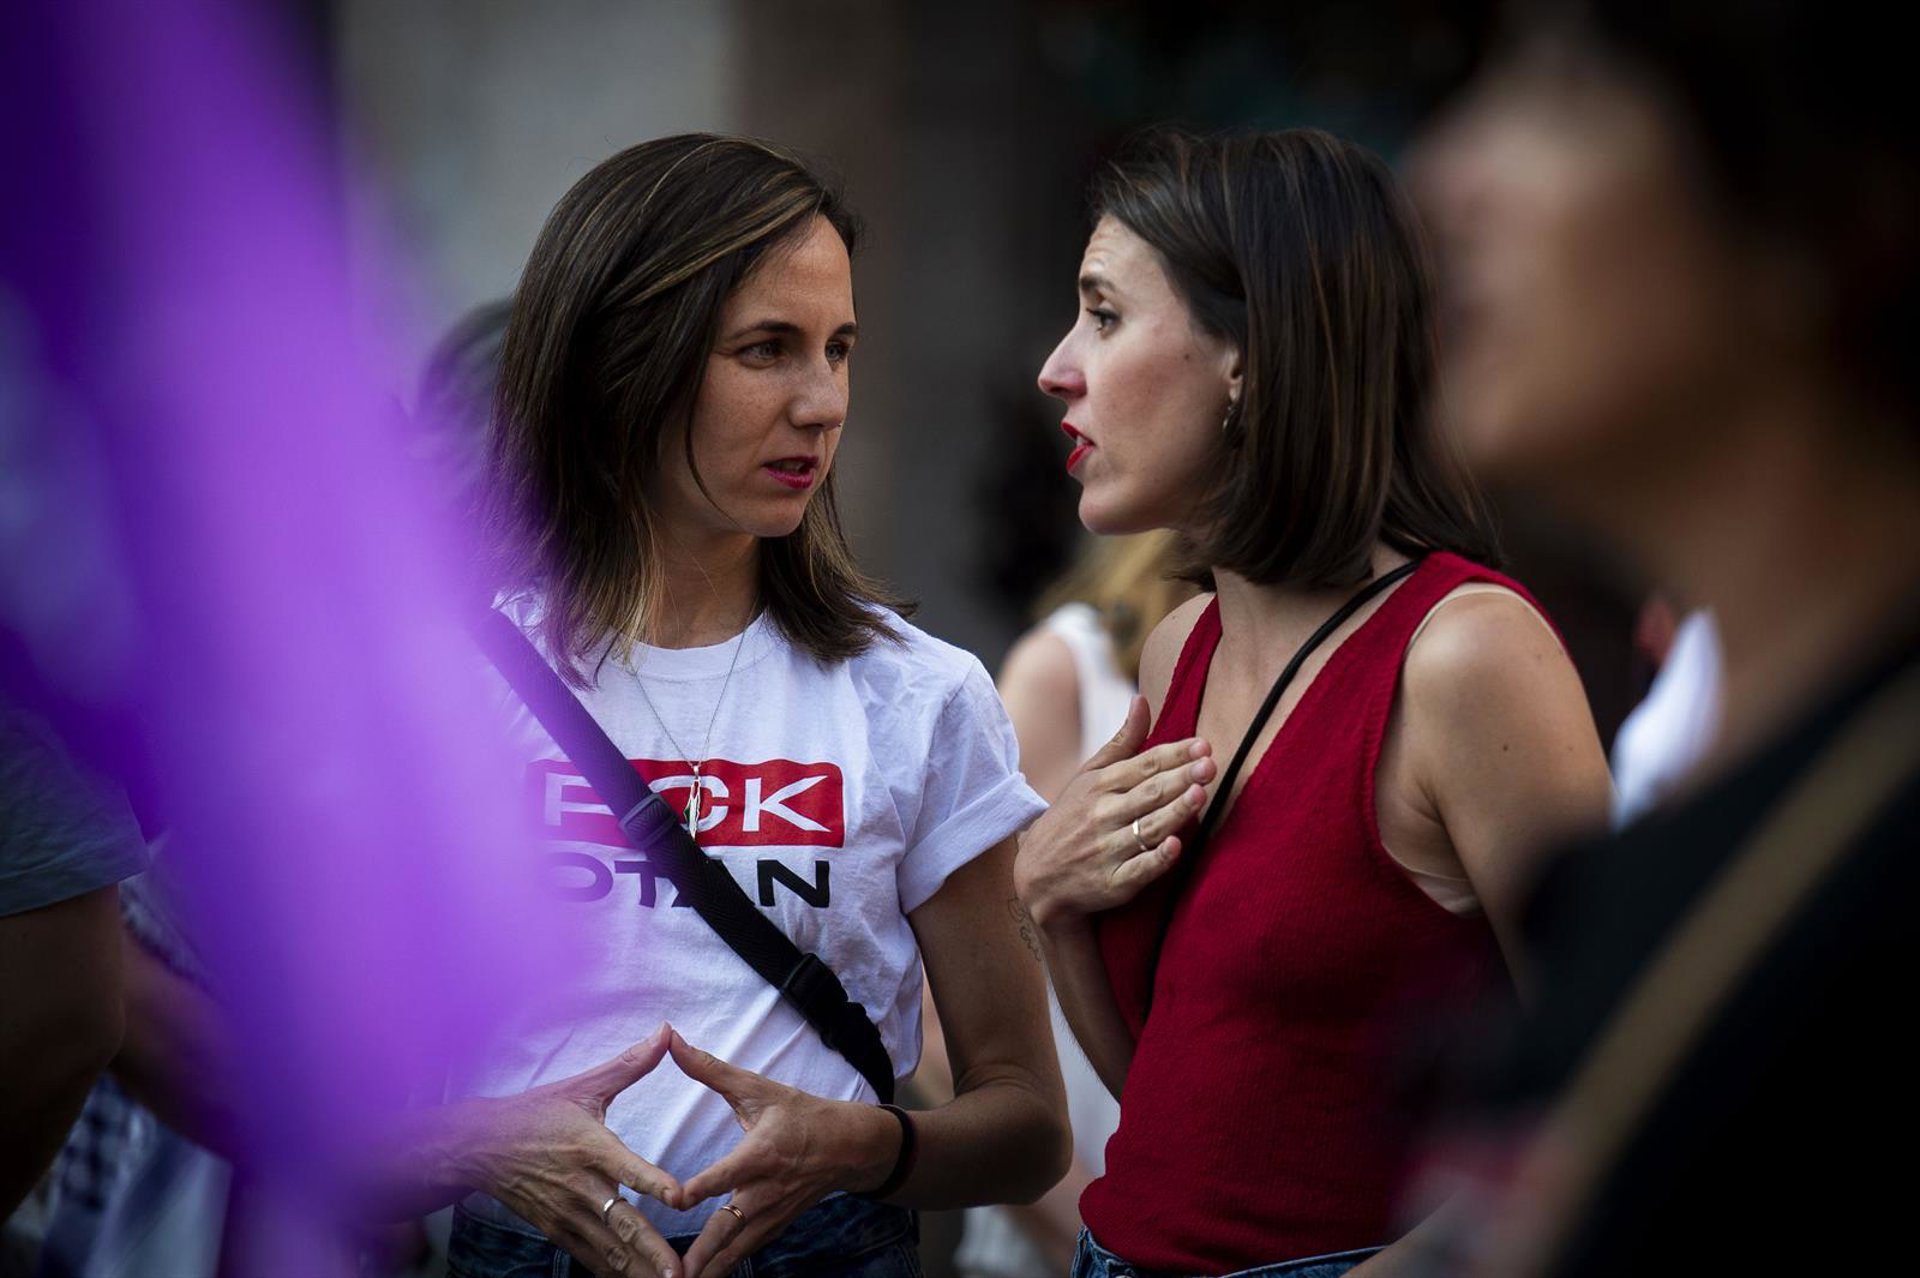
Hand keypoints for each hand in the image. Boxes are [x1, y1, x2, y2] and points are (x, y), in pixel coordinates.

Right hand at [461, 1025, 683, 1277]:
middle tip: (680, 1271)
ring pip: (607, 1246)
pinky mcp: (555, 1228)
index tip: (681, 1197)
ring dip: (637, 1268)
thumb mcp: (583, 1085)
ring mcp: (565, 1211)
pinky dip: (611, 1271)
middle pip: (620, 1220)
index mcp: (589, 1144)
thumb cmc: (536, 1112)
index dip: (653, 1181)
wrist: (478, 1147)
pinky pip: (588, 1256)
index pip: (626, 1165)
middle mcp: (578, 1183)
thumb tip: (668, 1032)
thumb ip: (630, 1065)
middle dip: (651, 1248)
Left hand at [667, 1030, 898, 1277]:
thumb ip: (710, 1069)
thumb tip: (672, 1038)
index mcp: (761, 1154)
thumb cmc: (800, 1114)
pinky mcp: (774, 1227)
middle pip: (729, 1227)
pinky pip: (746, 1253)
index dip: (699, 1187)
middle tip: (673, 1273)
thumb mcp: (758, 1088)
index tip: (674, 1199)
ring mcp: (772, 1214)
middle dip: (701, 1253)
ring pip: (736, 1249)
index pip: (726, 1174)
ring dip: (710, 1269)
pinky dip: (725, 1268)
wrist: (851, 1147)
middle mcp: (766, 1190)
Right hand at [1012, 695, 1212, 927]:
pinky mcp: (1112, 884)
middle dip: (1180, 778)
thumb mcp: (1087, 777)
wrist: (1036, 877)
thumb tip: (1142, 699)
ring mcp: (1106, 851)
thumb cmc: (1071, 818)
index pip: (1144, 765)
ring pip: (1147, 828)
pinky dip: (1156, 859)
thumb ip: (1121, 743)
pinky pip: (1137, 871)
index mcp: (1098, 786)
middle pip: (1148, 793)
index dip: (1174, 754)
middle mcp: (1101, 815)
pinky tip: (1176, 845)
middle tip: (1210, 765)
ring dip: (1174, 812)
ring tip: (1200, 794)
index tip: (1203, 745)